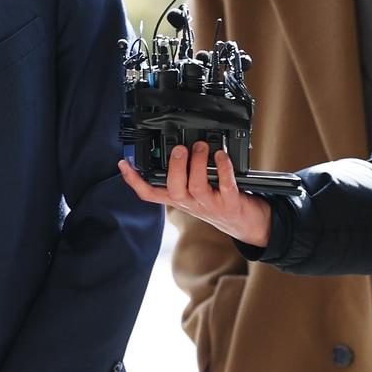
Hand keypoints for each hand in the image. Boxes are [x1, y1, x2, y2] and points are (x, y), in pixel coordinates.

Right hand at [119, 143, 271, 247]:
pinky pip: (225, 185)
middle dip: (174, 168)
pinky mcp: (230, 203)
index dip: (134, 181)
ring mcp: (210, 205)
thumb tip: (172, 149)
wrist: (247, 225)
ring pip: (196, 187)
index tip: (124, 163)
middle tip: (178, 149)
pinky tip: (221, 156)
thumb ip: (183, 177)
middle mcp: (191, 204)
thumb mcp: (195, 194)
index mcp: (179, 200)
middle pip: (173, 190)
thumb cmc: (220, 204)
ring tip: (201, 147)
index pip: (150, 194)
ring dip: (197, 164)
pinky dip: (222, 168)